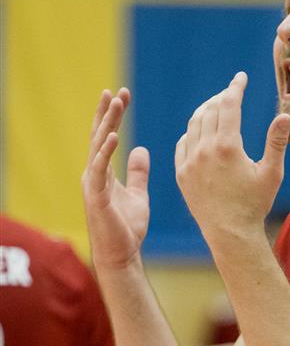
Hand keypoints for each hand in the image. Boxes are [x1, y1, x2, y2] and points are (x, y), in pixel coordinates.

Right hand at [82, 89, 150, 269]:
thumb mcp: (138, 195)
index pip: (105, 137)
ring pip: (97, 147)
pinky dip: (105, 152)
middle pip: (99, 135)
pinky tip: (113, 135)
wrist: (121, 255)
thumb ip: (137, 173)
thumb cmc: (127, 228)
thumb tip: (141, 150)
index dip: (112, 116)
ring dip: (106, 123)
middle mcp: (94, 174)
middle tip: (116, 91)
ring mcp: (93, 184)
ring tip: (115, 102)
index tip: (121, 94)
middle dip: (107, 112)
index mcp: (103, 172)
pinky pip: (99, 170)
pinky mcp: (96, 197)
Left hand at [175, 72, 289, 249]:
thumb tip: (285, 115)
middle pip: (210, 110)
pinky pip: (183, 144)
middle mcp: (205, 150)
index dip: (235, 87)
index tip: (241, 77)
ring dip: (205, 111)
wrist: (230, 233)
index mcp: (228, 146)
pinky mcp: (181, 174)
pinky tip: (200, 132)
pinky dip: (192, 132)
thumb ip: (277, 142)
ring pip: (194, 124)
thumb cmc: (255, 204)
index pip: (229, 104)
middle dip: (221, 97)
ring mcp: (190, 162)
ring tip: (216, 107)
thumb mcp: (272, 173)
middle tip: (231, 93)